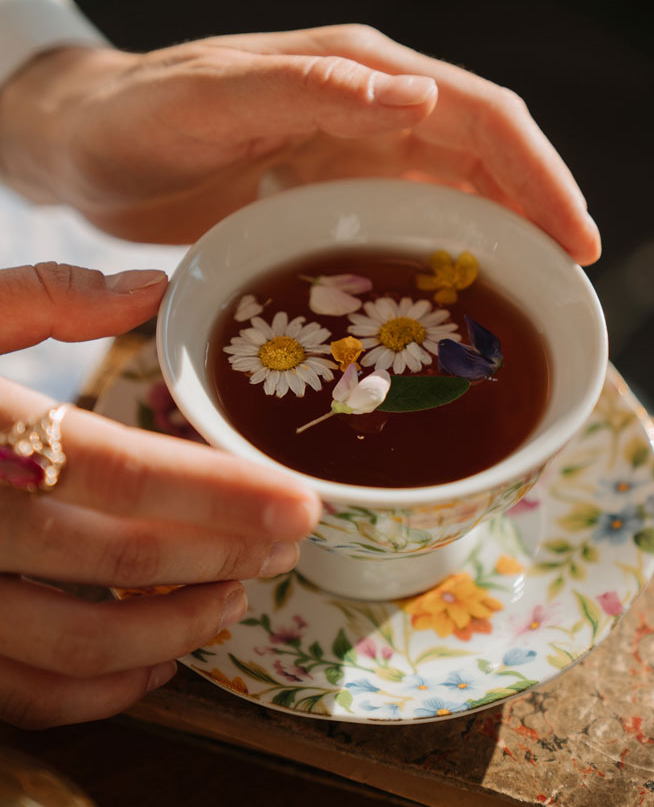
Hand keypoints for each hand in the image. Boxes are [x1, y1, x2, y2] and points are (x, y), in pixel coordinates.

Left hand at [0, 25, 599, 263]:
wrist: (91, 144)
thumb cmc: (139, 117)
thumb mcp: (214, 98)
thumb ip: (310, 89)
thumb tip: (419, 98)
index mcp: (356, 71)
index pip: (477, 114)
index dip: (535, 174)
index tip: (574, 238)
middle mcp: (369, 105)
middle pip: (482, 154)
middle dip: (537, 208)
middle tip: (572, 279)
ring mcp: (354, 148)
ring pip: (454, 186)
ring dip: (500, 231)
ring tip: (533, 290)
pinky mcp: (333, 186)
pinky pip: (408, 213)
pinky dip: (445, 245)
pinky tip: (458, 283)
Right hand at [0, 263, 318, 727]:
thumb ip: (44, 295)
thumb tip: (152, 286)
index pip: (126, 471)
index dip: (224, 492)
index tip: (299, 502)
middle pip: (121, 559)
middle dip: (222, 558)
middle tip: (288, 547)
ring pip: (76, 644)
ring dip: (174, 631)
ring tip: (235, 603)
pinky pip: (18, 694)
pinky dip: (97, 692)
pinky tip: (152, 665)